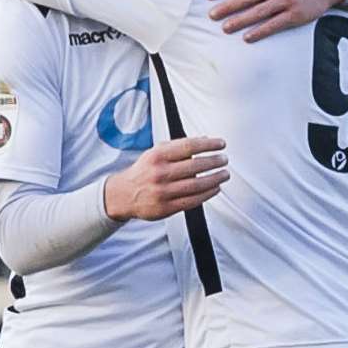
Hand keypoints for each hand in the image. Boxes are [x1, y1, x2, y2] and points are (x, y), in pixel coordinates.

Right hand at [103, 136, 228, 221]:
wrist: (123, 195)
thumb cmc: (143, 172)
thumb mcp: (155, 153)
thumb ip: (178, 146)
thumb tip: (205, 139)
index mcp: (157, 156)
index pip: (189, 146)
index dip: (209, 144)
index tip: (221, 144)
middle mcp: (159, 173)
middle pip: (195, 166)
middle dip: (214, 161)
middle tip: (224, 159)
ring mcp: (163, 192)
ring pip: (196, 185)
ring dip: (215, 178)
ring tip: (224, 174)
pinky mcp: (166, 208)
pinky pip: (193, 200)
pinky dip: (208, 194)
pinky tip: (215, 188)